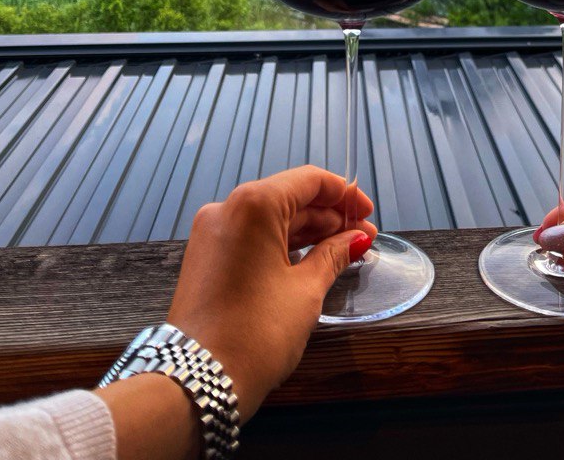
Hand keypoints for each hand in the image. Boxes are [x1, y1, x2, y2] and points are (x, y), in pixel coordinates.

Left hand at [167, 165, 375, 417]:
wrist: (195, 383)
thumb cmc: (254, 334)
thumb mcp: (305, 291)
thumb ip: (333, 255)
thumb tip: (357, 239)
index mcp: (252, 204)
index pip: (308, 181)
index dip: (344, 193)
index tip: (368, 212)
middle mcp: (227, 209)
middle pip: (289, 199)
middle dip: (329, 217)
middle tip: (363, 238)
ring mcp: (212, 234)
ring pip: (271, 220)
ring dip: (308, 232)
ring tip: (344, 251)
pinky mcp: (207, 258)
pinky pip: (252, 238)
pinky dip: (283, 246)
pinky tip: (311, 260)